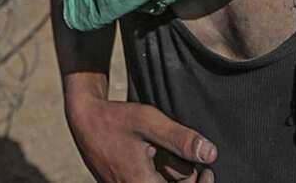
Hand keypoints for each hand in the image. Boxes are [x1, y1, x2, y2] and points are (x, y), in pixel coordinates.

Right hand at [65, 95, 216, 182]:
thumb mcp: (149, 121)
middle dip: (184, 178)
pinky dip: (158, 175)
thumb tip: (211, 155)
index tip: (209, 172)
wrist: (84, 119)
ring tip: (163, 153)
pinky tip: (154, 157)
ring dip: (171, 176)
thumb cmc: (115, 119)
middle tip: (188, 158)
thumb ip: (180, 139)